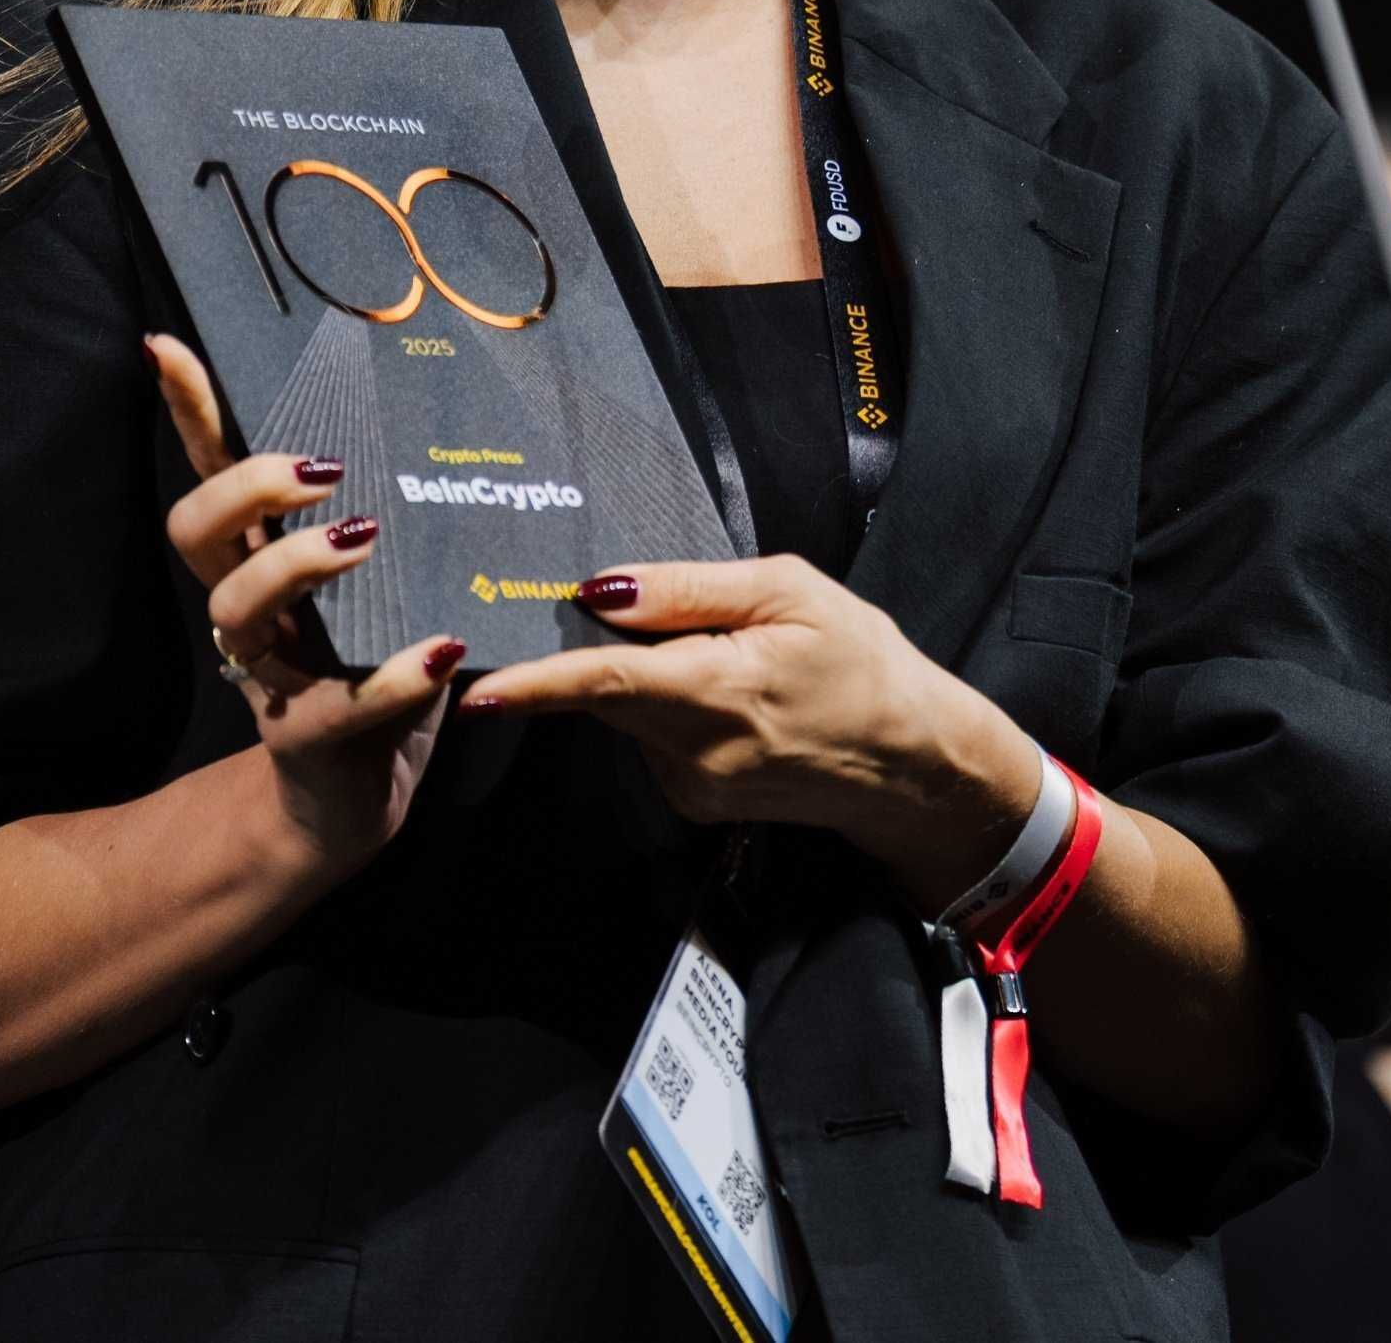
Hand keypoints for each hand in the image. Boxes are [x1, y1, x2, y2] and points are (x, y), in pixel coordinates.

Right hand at [149, 333, 460, 877]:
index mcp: (261, 560)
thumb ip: (404, 516)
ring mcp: (269, 677)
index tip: (165, 345)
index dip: (187, 413)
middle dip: (245, 487)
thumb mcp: (392, 581)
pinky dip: (392, 678)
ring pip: (237, 609)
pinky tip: (442, 652)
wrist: (359, 802)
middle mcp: (248, 611)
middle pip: (195, 530)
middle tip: (323, 470)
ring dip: (297, 563)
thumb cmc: (379, 666)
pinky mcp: (309, 739)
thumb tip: (454, 417)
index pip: (212, 473)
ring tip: (365, 536)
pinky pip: (338, 706)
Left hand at [463, 556, 1041, 906]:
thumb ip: (690, 591)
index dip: (539, 681)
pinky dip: (668, 707)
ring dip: (644, 678)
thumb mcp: (791, 593)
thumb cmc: (862, 662)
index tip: (480, 686)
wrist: (910, 762)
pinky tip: (729, 695)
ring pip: (629, 715)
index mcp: (718, 689)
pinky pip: (654, 739)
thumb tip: (603, 589)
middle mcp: (695, 751)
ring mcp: (693, 785)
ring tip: (728, 653)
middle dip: (591, 650)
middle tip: (615, 608)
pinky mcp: (696, 801)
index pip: (607, 680)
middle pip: (606, 692)